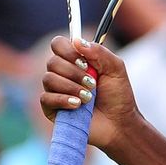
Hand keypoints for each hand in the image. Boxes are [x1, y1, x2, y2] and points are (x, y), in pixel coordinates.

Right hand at [41, 36, 139, 150]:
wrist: (119, 123)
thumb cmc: (118, 95)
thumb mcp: (115, 69)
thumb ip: (99, 52)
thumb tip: (77, 41)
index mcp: (76, 60)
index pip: (59, 44)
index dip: (67, 50)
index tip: (84, 61)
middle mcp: (63, 73)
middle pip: (53, 62)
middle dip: (74, 72)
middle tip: (92, 83)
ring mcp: (56, 90)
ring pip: (48, 79)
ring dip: (71, 87)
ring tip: (89, 97)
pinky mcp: (51, 109)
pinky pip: (46, 98)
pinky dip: (63, 100)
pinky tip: (77, 105)